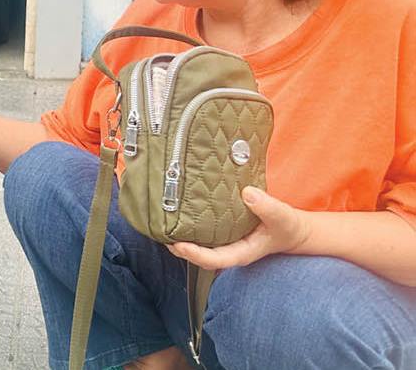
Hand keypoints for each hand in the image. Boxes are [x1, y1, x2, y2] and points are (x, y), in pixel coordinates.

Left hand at [167, 186, 311, 269]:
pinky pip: (203, 234)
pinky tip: (178, 218)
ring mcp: (225, 243)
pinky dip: (190, 228)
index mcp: (241, 253)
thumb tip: (247, 194)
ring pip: (199, 246)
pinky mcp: (222, 233)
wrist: (291, 229)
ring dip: (181, 240)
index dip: (194, 255)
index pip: (214, 260)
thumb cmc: (286, 226)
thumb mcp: (282, 217)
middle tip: (162, 235)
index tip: (178, 246)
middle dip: (180, 249)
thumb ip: (267, 207)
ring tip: (162, 227)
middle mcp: (229, 250)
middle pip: (200, 256)